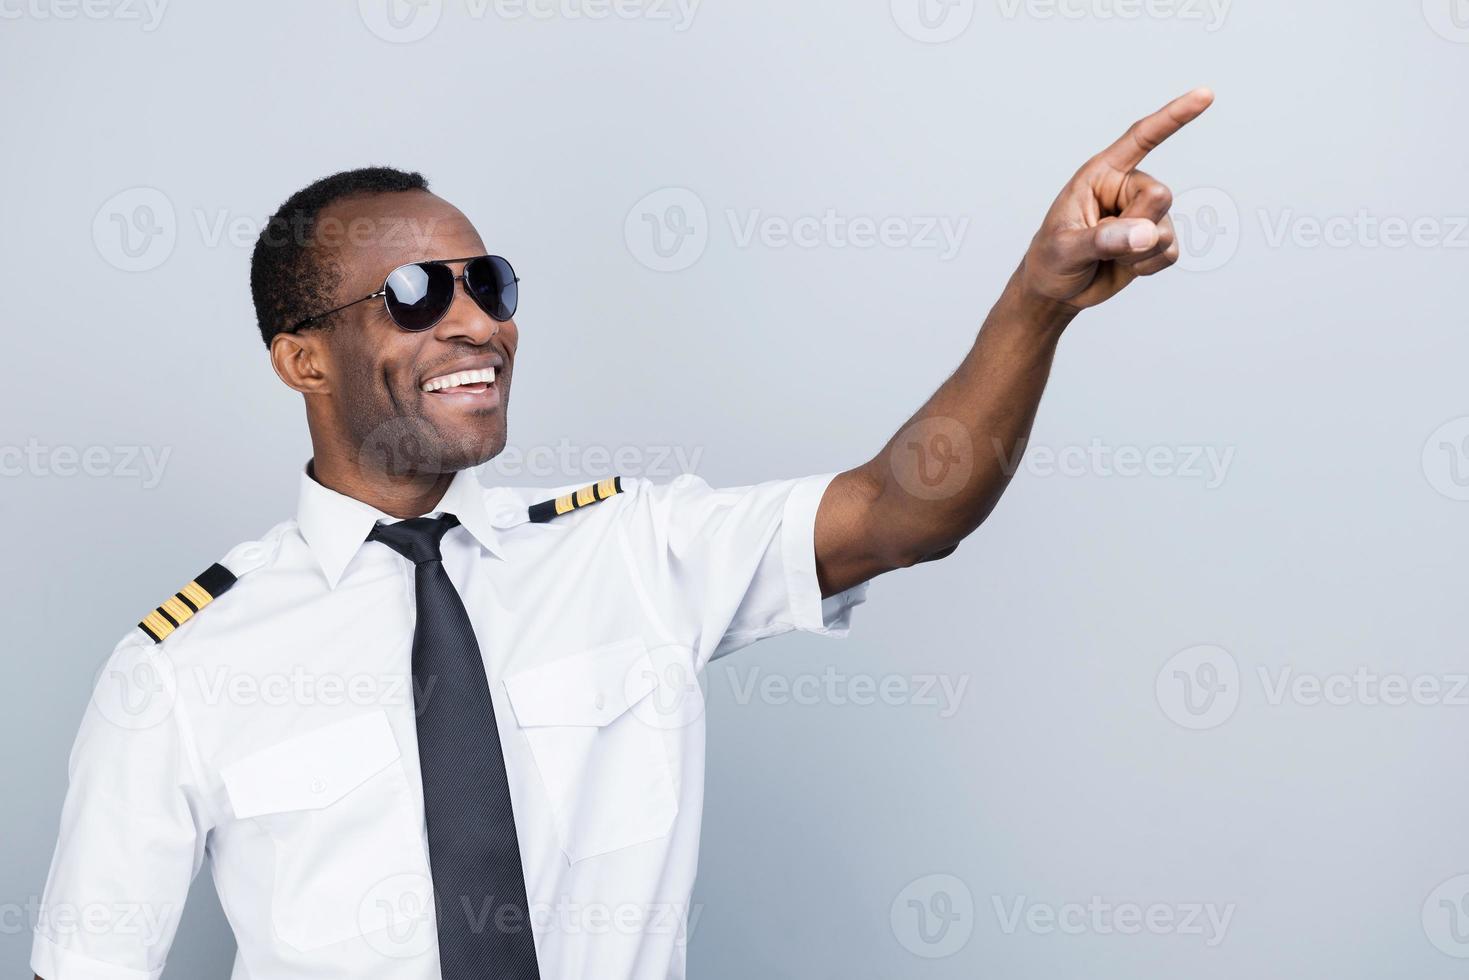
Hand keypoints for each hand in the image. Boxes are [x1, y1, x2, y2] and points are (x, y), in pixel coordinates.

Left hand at [1020, 87, 1213, 312]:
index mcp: (1102, 174)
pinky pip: (1170, 253)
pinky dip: (1147, 267)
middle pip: (1160, 196)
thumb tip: (1146, 235)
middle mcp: (1128, 188)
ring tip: (1107, 256)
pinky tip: (1124, 266)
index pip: (1141, 139)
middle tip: (1101, 242)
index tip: (1206, 95)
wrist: (1057, 289)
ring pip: (1166, 229)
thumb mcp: (1066, 248)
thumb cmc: (1051, 259)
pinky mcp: (1156, 240)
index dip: (1173, 117)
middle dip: (1135, 226)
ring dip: (1137, 253)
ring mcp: (1145, 214)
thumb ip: (1103, 240)